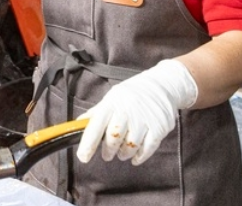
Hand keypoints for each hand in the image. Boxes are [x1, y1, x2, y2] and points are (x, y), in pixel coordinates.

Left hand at [76, 59, 197, 165]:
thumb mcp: (112, 98)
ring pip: (130, 145)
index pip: (96, 124)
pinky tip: (135, 156)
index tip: (83, 157)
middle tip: (106, 154)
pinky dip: (139, 156)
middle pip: (113, 137)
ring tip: (121, 152)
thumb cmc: (132, 94)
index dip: (88, 142)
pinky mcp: (159, 127)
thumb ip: (96, 113)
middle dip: (108, 150)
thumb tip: (78, 123)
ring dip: (124, 153)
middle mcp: (128, 109)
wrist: (162, 85)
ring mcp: (145, 118)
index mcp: (113, 102)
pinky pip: (147, 148)